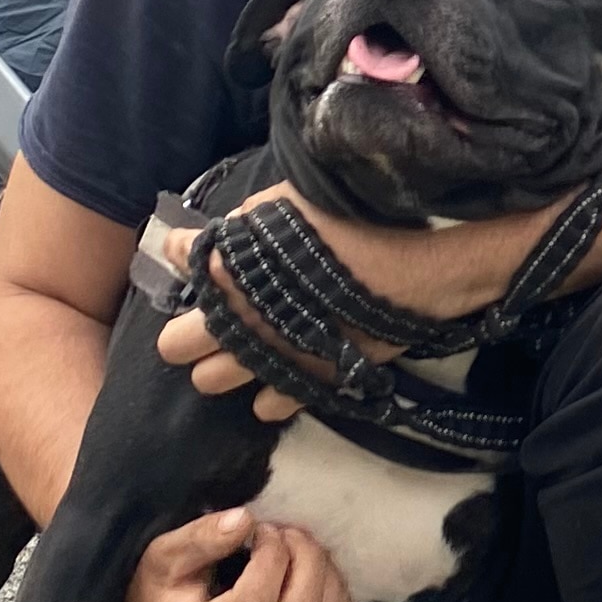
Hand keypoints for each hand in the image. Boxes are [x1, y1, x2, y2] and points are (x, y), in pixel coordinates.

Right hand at [126, 508, 350, 601]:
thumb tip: (244, 520)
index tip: (261, 528)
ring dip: (325, 578)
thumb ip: (200, 538)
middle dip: (305, 562)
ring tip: (303, 548)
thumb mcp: (163, 554)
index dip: (271, 558)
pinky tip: (314, 571)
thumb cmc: (158, 586)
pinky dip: (334, 599)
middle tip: (288, 532)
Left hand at [151, 182, 544, 412]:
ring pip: (216, 378)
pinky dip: (270, 396)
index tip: (194, 260)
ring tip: (233, 355)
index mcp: (229, 267)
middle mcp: (241, 318)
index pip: (179, 266)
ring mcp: (276, 354)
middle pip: (180, 341)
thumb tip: (206, 235)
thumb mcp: (292, 199)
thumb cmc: (358, 217)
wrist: (423, 258)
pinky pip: (274, 402)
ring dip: (220, 365)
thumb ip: (243, 221)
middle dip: (187, 329)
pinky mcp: (315, 377)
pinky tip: (273, 387)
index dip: (183, 261)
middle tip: (204, 319)